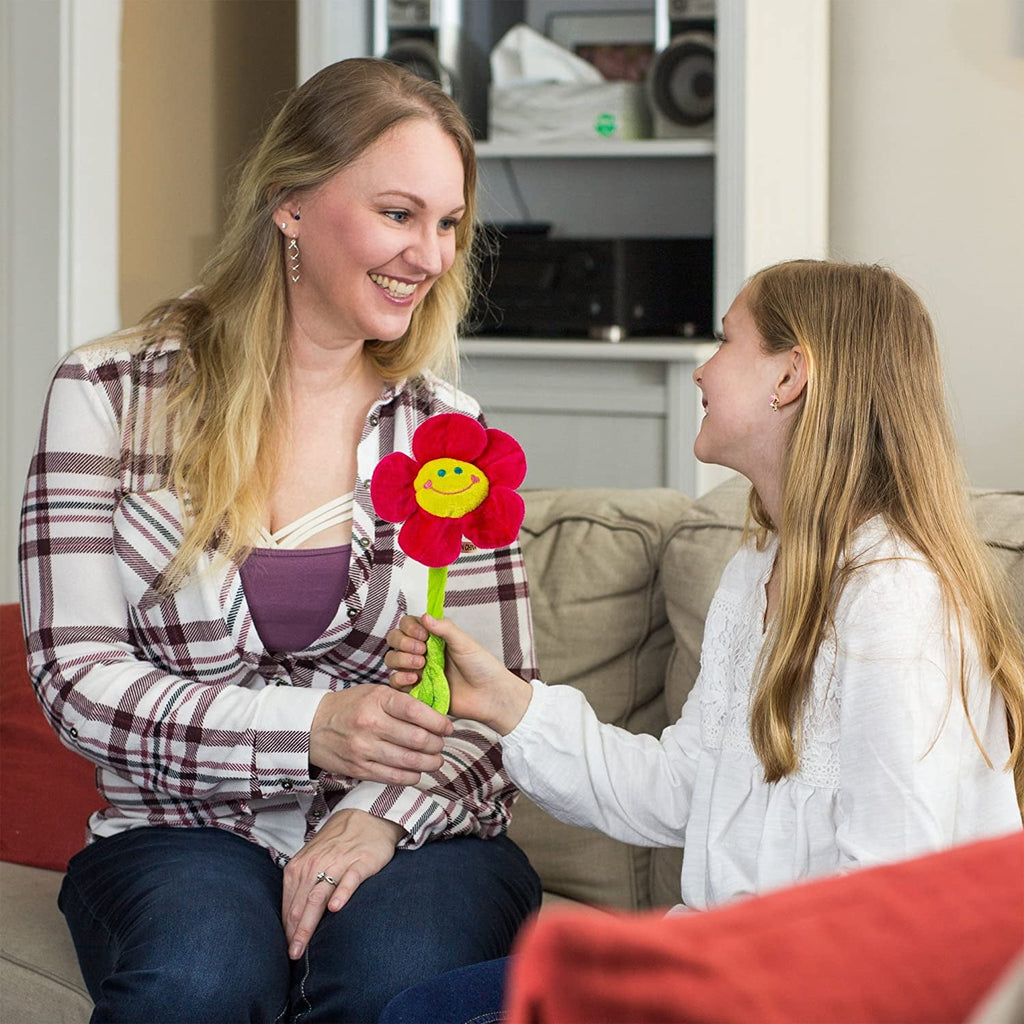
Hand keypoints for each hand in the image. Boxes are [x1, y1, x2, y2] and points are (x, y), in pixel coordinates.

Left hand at [282, 808, 404, 959]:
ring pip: (318, 896)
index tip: (285, 951)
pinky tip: (336, 908)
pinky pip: (349, 880)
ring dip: (308, 923)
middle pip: (300, 905)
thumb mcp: (313, 860)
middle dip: (294, 933)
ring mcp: (337, 863)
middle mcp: (315, 865)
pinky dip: (341, 893)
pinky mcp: (360, 862)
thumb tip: (290, 922)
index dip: (286, 930)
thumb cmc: (337, 844)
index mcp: (299, 867)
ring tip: (303, 945)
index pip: (289, 905)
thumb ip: (302, 886)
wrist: (366, 817)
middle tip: (292, 956)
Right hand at [309, 685, 453, 784]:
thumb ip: (402, 703)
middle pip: (417, 739)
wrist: (313, 726)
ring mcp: (363, 749)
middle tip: (441, 744)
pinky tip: (417, 772)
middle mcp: (370, 724)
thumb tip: (435, 717)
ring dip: (429, 763)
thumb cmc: (351, 706)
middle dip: (436, 744)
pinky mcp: (359, 769)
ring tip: (435, 760)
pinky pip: (393, 777)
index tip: (448, 727)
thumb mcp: (375, 693)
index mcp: (377, 700)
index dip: (438, 722)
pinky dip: (411, 776)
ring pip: (408, 761)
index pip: (416, 711)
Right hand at [385, 614, 531, 734]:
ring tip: (421, 664)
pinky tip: (415, 678)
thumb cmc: (480, 666)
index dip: (409, 628)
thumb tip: (424, 616)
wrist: (488, 695)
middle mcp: (421, 652)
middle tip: (422, 650)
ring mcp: (417, 671)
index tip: (423, 635)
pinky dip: (400, 678)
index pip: (407, 625)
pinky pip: (396, 683)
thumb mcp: (464, 642)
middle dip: (403, 642)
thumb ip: (444, 628)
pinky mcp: (416, 690)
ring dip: (401, 659)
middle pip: (394, 640)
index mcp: (432, 637)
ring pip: (392, 660)